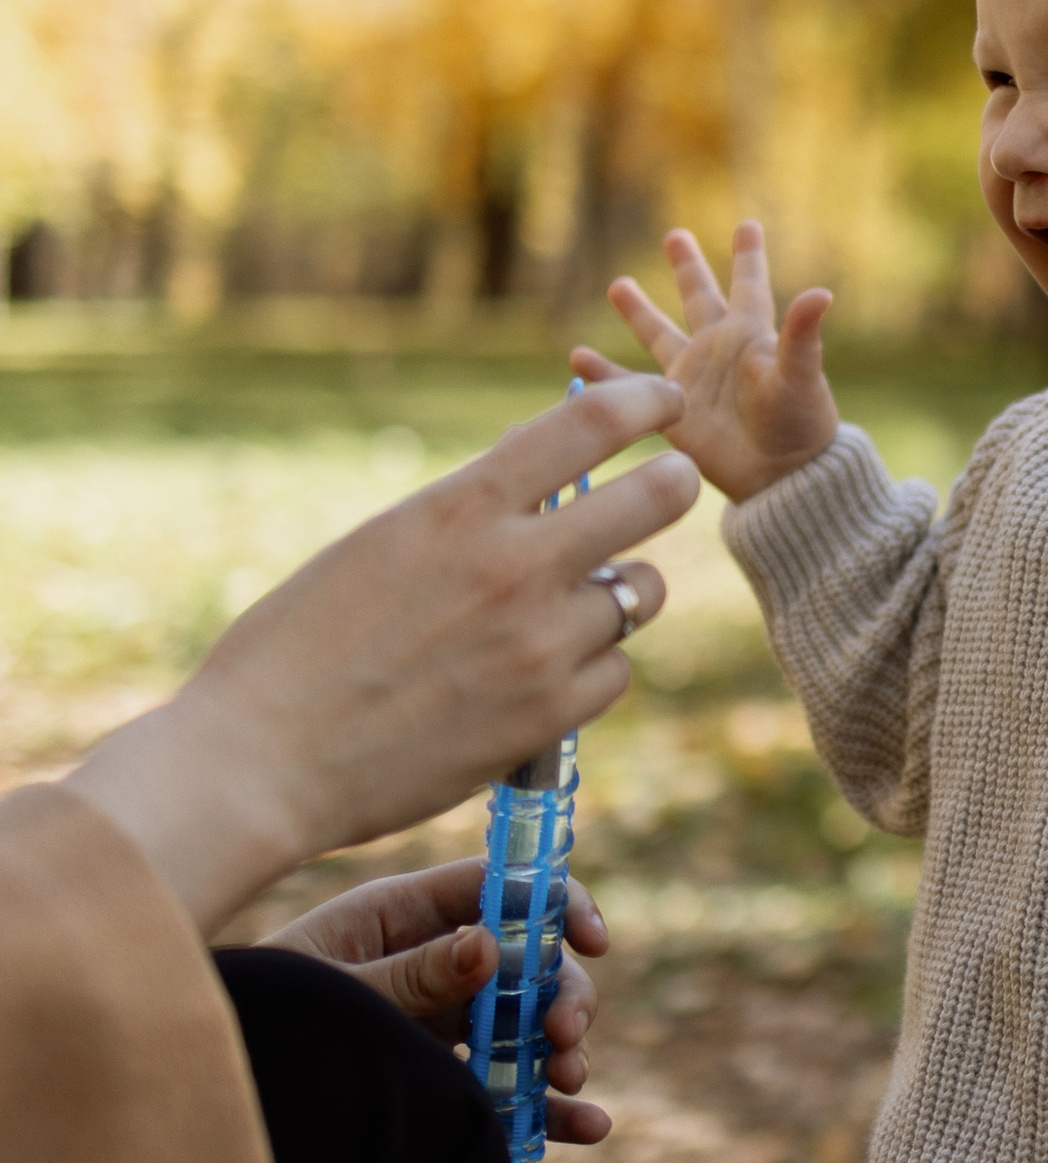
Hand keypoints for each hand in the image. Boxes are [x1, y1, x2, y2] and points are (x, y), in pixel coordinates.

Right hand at [67, 376, 698, 931]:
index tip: (663, 402)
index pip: (592, 422)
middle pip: (656, 497)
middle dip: (672, 483)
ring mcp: (541, 643)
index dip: (644, 401)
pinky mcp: (551, 715)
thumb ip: (470, 509)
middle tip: (670, 482)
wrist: (261, 762)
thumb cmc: (300, 646)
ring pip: (640, 594)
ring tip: (568, 608)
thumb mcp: (383, 542)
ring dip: (618, 595)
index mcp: (462, 507)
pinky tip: (543, 677)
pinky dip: (592, 670)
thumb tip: (544, 465)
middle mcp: (516, 565)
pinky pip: (616, 672)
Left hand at [260, 859, 612, 1143]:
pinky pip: (507, 1085)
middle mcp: (431, 960)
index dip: (557, 904)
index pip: (498, 888)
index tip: (592, 941)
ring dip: (562, 1051)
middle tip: (564, 1038)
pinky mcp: (441, 1075)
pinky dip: (547, 1106)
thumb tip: (490, 945)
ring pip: (528, 1024)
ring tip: (570, 1086)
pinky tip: (584, 1126)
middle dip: (560, 996)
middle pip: (528, 962)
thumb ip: (407, 976)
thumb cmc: (257, 1020)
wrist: (210, 1093)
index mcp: (400, 915)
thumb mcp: (329, 994)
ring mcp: (439, 1019)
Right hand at [571, 221, 838, 503]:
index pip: (749, 284)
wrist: (781, 479)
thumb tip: (822, 293)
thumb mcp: (802, 375)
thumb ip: (802, 335)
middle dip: (688, 267)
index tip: (748, 224)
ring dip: (638, 311)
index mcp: (752, 334)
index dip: (748, 255)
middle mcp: (720, 350)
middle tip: (675, 235)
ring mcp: (693, 379)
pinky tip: (577, 358)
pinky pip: (630, 388)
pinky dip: (603, 375)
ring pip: (659, 335)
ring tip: (618, 284)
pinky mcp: (672, 412)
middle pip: (699, 297)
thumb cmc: (800, 425)